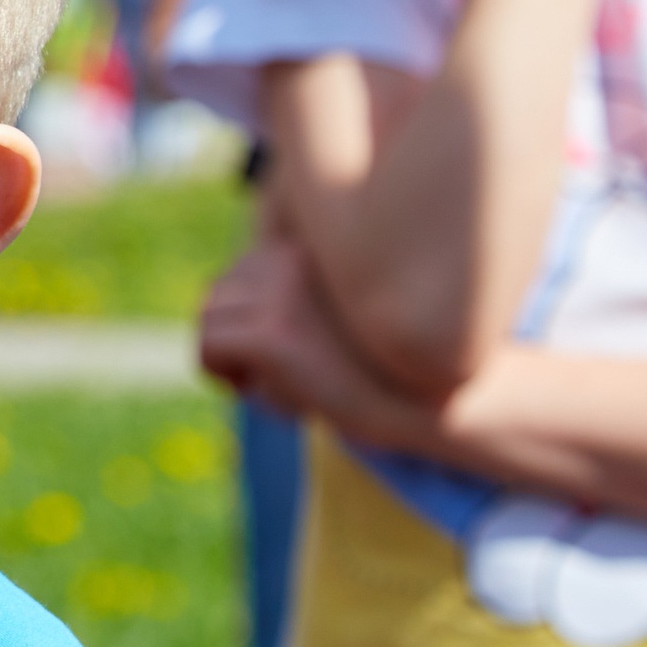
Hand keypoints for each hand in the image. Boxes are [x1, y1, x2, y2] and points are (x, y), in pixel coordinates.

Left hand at [199, 239, 416, 431]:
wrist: (439, 404)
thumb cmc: (392, 364)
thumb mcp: (340, 312)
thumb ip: (295, 292)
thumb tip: (211, 300)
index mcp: (315, 243)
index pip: (248, 266)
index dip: (254, 311)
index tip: (285, 344)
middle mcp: (296, 256)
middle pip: (222, 289)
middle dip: (237, 331)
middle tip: (274, 368)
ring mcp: (282, 292)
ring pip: (209, 316)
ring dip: (228, 352)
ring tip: (268, 378)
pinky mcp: (271, 333)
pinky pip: (207, 347)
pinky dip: (219, 372)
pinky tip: (252, 387)